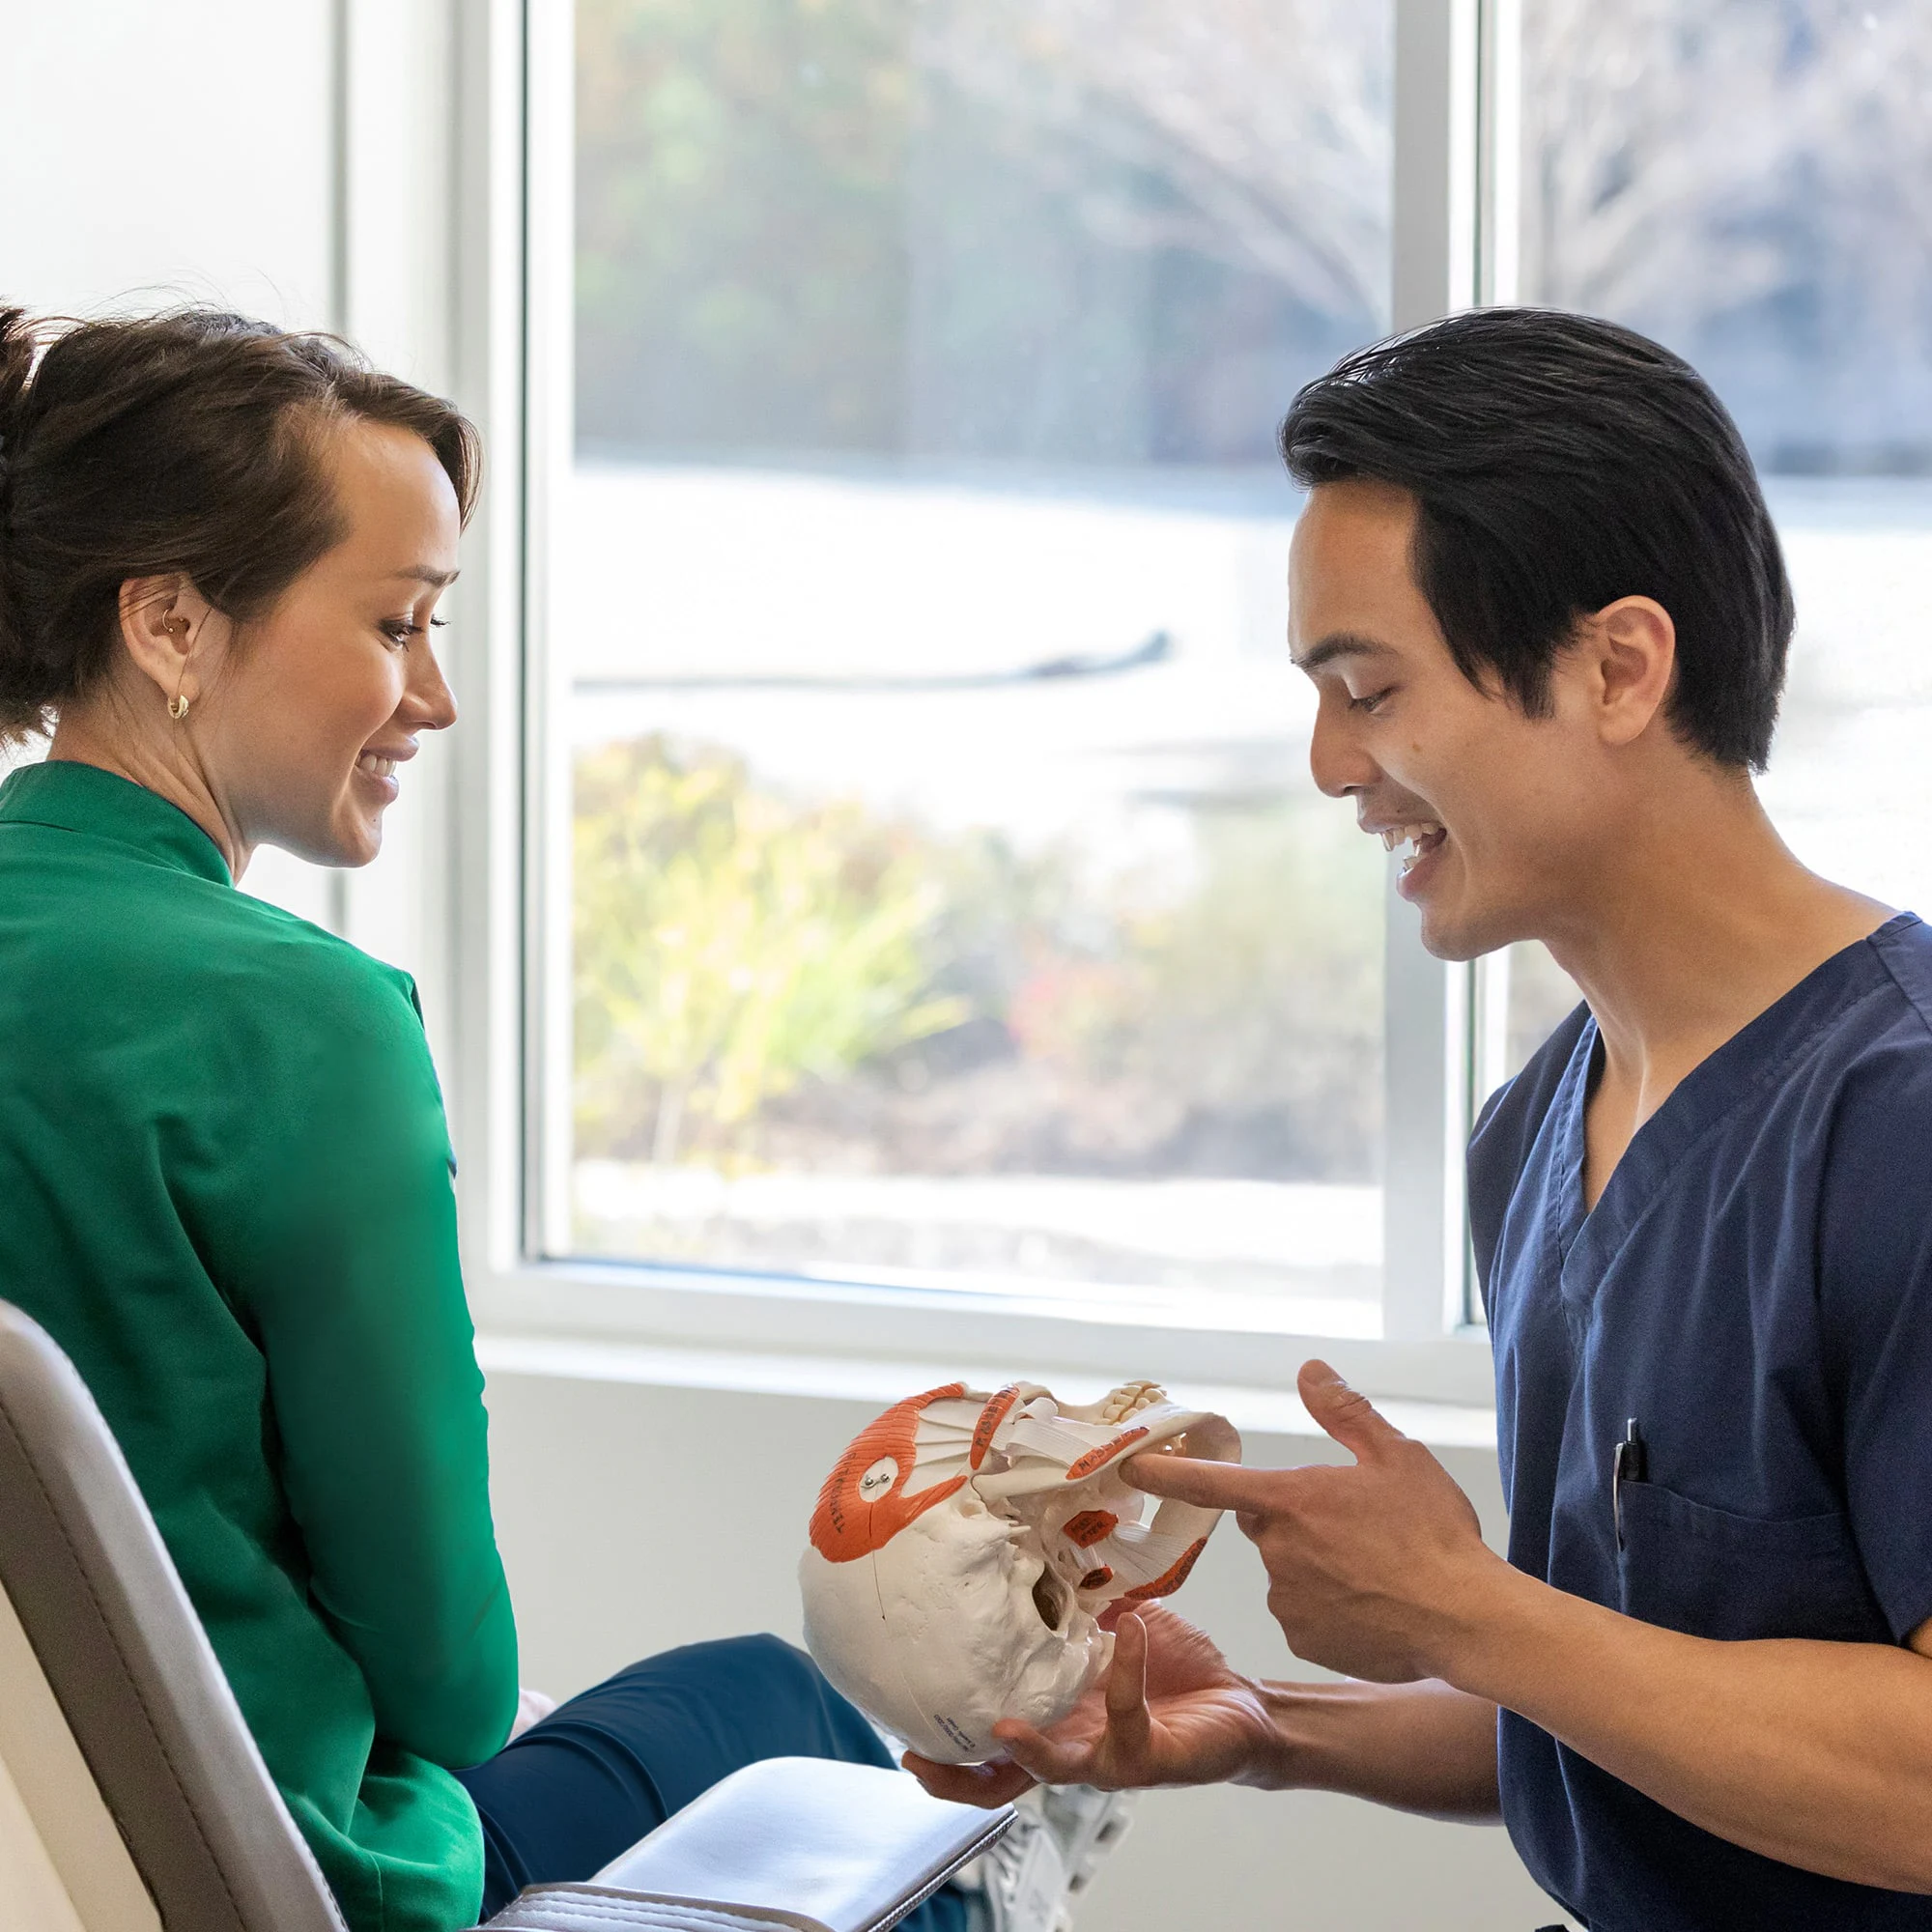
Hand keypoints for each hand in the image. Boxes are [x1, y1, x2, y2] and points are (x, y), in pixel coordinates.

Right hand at [903, 1605, 1281, 1806]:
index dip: (947, 1745)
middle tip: (917, 1756)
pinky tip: (1129, 1634)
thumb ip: (1081, 1604)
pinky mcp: (1150, 1758)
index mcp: (1057, 1718)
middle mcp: (1074, 1746)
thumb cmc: (1177, 1669)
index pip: (990, 1745)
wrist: (1244, 1706)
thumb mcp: (1119, 1624)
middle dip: (956, 1780)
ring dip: (1029, 1749)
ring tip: (1002, 1727)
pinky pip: (1125, 1719)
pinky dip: (1125, 1672)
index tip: (902, 1724)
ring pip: (1055, 1771)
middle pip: (1002, 1783)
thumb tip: (1040, 1552)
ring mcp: (1109, 1758)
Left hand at [1127, 1360, 1505, 1683]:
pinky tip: (1374, 1605)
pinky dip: (1331, 1609)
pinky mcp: (1305, 1640)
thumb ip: (1345, 1412)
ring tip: (1377, 1570)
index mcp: (1293, 1500)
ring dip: (1318, 1567)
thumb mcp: (1397, 1455)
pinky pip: (1306, 1615)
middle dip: (1297, 1520)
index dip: (1167, 1471)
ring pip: (1290, 1571)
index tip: (1131, 1466)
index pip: (1213, 1482)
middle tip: (1355, 1525)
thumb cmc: (1434, 1532)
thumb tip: (1309, 1370)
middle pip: (1268, 1524)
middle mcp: (1279, 1551)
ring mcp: (1289, 1601)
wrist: (1465, 1619)